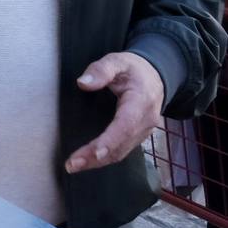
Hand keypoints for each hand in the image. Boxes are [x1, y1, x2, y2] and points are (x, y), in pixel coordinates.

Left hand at [64, 52, 163, 173]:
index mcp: (141, 102)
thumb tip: (83, 83)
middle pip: (120, 145)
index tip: (95, 152)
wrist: (154, 77)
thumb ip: (101, 70)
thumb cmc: (133, 69)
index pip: (125, 125)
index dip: (110, 141)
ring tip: (74, 166)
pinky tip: (87, 161)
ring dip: (98, 162)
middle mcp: (145, 122)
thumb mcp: (117, 61)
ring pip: (121, 153)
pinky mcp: (136, 137)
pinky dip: (104, 159)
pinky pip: (121, 151)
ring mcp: (143, 132)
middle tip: (72, 164)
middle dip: (96, 158)